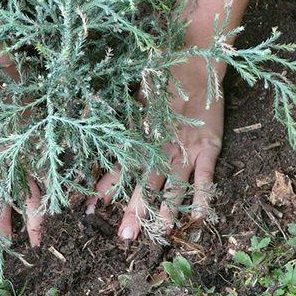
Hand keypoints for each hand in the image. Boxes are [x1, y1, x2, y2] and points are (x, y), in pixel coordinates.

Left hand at [90, 57, 223, 240]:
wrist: (195, 59)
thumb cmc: (160, 75)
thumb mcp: (133, 96)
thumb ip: (117, 116)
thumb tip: (86, 116)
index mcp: (140, 134)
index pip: (121, 166)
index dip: (107, 186)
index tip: (91, 208)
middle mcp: (161, 146)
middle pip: (147, 183)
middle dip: (136, 210)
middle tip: (126, 235)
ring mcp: (186, 149)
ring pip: (175, 185)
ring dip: (168, 210)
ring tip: (161, 233)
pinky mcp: (208, 147)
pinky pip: (205, 176)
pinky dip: (203, 196)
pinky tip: (200, 216)